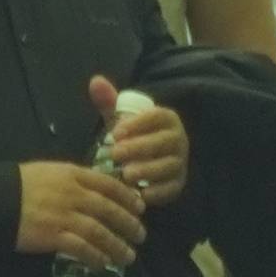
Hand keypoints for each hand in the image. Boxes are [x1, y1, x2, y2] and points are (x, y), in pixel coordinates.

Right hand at [12, 162, 148, 269]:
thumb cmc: (18, 184)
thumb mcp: (49, 171)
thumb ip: (73, 179)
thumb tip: (93, 191)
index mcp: (73, 175)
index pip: (109, 184)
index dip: (128, 197)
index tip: (140, 207)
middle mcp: (73, 194)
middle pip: (110, 209)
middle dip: (129, 224)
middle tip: (140, 236)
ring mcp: (64, 216)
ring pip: (100, 232)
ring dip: (117, 245)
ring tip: (128, 256)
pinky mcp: (53, 236)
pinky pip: (81, 248)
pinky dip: (95, 256)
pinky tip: (102, 263)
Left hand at [94, 77, 188, 198]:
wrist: (145, 163)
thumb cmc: (132, 137)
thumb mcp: (121, 120)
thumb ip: (110, 102)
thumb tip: (95, 81)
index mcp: (166, 119)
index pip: (157, 117)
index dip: (138, 124)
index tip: (115, 132)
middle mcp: (178, 139)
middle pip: (164, 142)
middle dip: (140, 147)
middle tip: (115, 154)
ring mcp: (180, 162)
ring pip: (169, 165)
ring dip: (148, 170)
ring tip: (126, 174)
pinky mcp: (177, 184)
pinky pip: (172, 188)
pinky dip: (158, 192)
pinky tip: (140, 195)